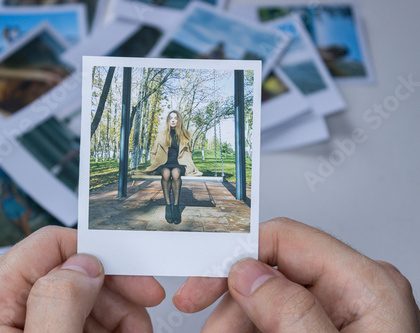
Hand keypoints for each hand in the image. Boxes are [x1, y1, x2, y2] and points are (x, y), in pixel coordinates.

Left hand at [0, 226, 164, 331]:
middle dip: (114, 289)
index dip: (97, 253)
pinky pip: (73, 321)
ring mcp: (11, 330)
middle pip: (67, 273)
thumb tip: (84, 264)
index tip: (134, 269)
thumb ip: (59, 302)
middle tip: (144, 306)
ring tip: (136, 330)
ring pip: (75, 299)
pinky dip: (103, 326)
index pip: (48, 245)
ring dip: (115, 311)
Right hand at [173, 218, 419, 331]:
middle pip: (269, 274)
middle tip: (211, 331)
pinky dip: (251, 329)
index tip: (202, 284)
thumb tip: (248, 274)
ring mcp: (336, 310)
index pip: (285, 239)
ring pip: (266, 299)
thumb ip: (292, 313)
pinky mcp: (322, 327)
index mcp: (363, 284)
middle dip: (232, 303)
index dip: (236, 256)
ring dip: (237, 321)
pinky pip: (275, 318)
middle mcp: (350, 290)